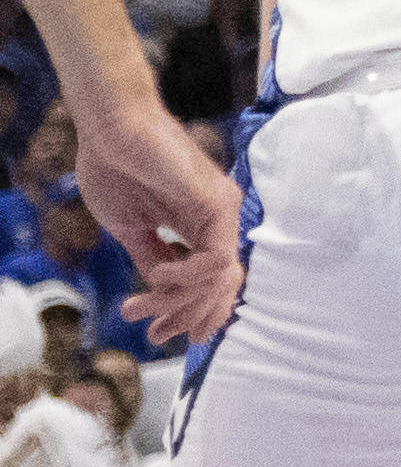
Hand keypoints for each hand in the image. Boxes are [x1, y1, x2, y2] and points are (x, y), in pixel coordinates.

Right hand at [73, 67, 242, 352]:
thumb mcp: (133, 228)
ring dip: (178, 301)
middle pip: (222, 285)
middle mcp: (221, 218)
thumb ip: (152, 257)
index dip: (191, 311)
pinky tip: (158, 274)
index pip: (213, 280)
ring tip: (144, 306)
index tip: (161, 334)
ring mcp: (223, 209)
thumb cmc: (116, 169)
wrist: (110, 130)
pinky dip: (187, 275)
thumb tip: (161, 293)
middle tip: (155, 335)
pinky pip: (216, 257)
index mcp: (202, 224)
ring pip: (219, 277)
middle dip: (188, 317)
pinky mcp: (216, 202)